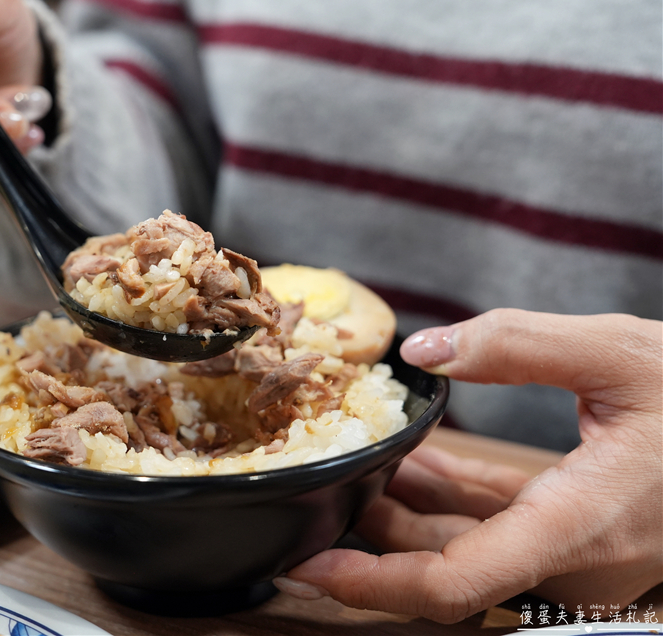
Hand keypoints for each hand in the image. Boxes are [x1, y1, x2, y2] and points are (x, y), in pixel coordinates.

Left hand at [274, 309, 661, 622]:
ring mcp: (572, 554)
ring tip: (350, 463)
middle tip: (312, 496)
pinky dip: (448, 495)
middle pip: (442, 568)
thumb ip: (517, 346)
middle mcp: (569, 560)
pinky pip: (494, 524)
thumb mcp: (621, 356)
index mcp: (577, 530)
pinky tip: (413, 457)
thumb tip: (425, 351)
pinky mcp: (575, 534)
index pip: (456, 584)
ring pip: (464, 544)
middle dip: (371, 536)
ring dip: (404, 510)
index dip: (374, 586)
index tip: (312, 568)